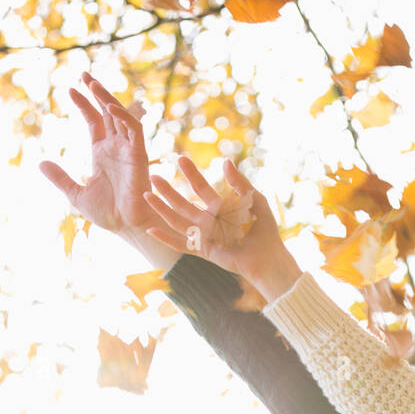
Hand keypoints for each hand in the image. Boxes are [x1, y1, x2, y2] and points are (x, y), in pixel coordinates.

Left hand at [39, 73, 176, 267]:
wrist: (127, 227)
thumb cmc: (108, 214)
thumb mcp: (76, 194)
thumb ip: (60, 178)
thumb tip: (40, 164)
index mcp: (102, 153)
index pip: (94, 120)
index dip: (84, 104)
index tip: (70, 90)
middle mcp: (116, 147)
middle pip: (107, 111)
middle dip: (97, 92)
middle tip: (84, 73)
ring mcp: (128, 149)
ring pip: (120, 115)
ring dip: (108, 98)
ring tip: (92, 83)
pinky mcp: (139, 155)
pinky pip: (134, 130)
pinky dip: (124, 116)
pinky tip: (110, 106)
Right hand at [142, 156, 301, 302]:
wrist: (267, 255)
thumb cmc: (264, 228)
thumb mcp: (254, 199)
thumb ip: (239, 182)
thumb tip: (225, 161)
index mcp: (219, 207)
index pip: (200, 187)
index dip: (191, 173)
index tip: (180, 158)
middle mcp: (208, 220)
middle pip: (183, 203)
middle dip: (168, 190)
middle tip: (153, 176)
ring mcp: (204, 236)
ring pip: (177, 220)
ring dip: (162, 208)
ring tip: (147, 195)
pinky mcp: (203, 250)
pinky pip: (181, 244)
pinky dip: (166, 238)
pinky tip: (151, 229)